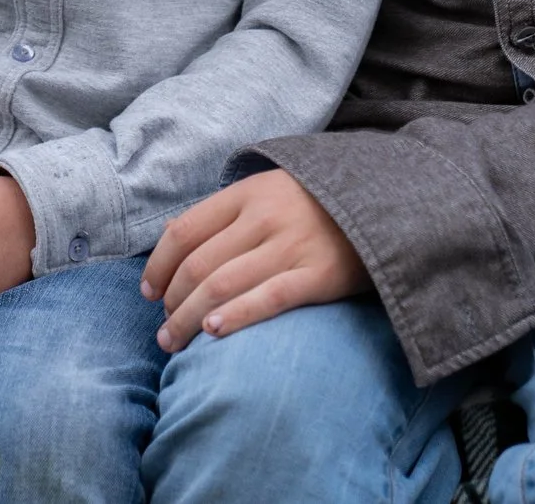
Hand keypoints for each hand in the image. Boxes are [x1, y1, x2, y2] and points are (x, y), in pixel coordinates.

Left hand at [143, 170, 367, 351]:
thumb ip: (230, 214)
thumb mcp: (271, 191)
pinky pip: (267, 299)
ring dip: (188, 319)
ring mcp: (292, 245)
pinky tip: (213, 332)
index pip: (184, 231)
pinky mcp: (318, 275)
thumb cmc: (318, 205)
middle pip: (198, 265)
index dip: (158, 267)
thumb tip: (175, 247)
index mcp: (248, 193)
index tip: (148, 292)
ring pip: (221, 285)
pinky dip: (235, 316)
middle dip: (170, 302)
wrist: (386, 202)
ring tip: (175, 342)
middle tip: (163, 329)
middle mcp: (265, 217)